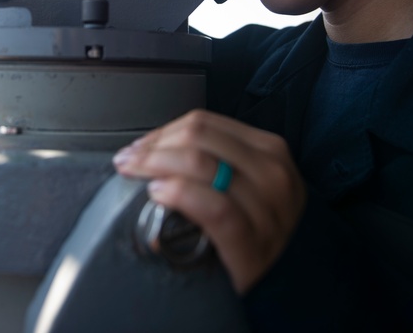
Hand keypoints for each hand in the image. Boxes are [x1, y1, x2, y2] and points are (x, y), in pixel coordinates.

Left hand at [113, 110, 305, 293]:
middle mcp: (274, 173)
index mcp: (269, 151)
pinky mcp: (255, 241)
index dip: (164, 131)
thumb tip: (154, 148)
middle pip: (199, 139)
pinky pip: (213, 207)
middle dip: (154, 147)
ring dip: (156, 165)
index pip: (205, 123)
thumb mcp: (246, 186)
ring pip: (201, 165)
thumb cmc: (255, 233)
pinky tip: (158, 194)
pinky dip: (180, 194)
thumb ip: (213, 161)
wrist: (285, 288)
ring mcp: (268, 208)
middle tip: (126, 161)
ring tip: (134, 175)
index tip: (138, 147)